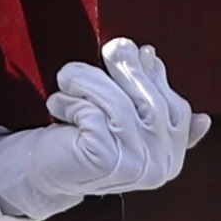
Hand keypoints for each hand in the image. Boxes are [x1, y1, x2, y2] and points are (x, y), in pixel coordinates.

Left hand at [0, 37, 209, 213]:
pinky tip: (57, 104)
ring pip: (121, 106)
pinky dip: (71, 102)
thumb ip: (142, 90)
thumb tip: (151, 54)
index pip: (176, 109)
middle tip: (111, 48)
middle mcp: (160, 167)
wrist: (43, 171)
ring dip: (90, 81)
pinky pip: (94, 115)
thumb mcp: (117, 112)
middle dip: (129, 70)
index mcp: (171, 157)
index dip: (157, 77)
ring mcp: (136, 168)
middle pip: (153, 105)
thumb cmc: (82, 137)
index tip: (142, 52)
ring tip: (68, 77)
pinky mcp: (107, 162)